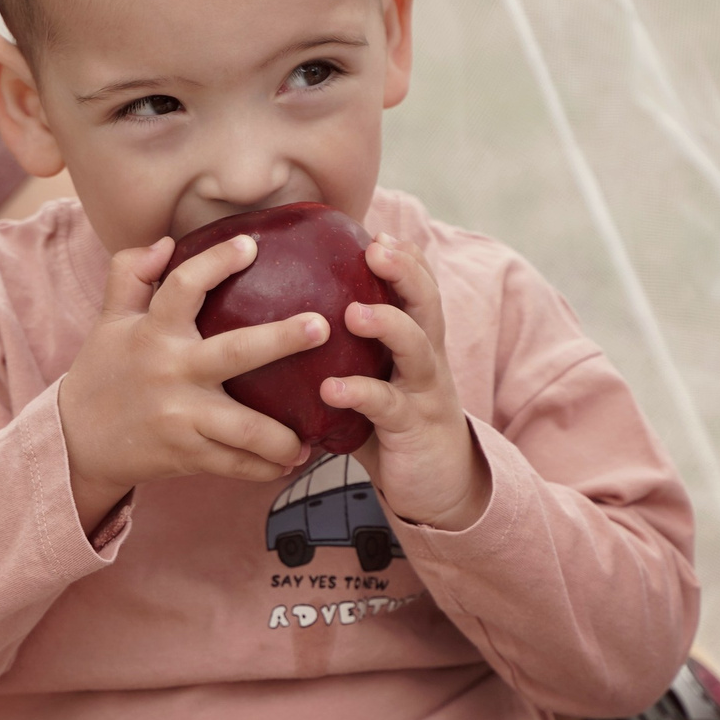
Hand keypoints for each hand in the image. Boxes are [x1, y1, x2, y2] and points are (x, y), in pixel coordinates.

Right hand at [57, 234, 317, 528]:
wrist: (76, 441)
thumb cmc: (102, 372)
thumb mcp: (109, 320)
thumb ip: (130, 275)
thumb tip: (165, 243)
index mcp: (153, 332)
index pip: (185, 286)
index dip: (217, 262)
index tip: (251, 245)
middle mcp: (172, 371)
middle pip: (235, 353)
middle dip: (282, 340)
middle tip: (321, 327)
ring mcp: (181, 417)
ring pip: (245, 427)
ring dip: (283, 435)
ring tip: (311, 436)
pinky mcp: (186, 454)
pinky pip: (235, 463)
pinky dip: (265, 467)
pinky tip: (289, 462)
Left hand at [320, 233, 489, 529]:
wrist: (438, 487)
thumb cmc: (392, 427)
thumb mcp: (376, 380)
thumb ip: (345, 353)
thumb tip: (281, 322)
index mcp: (417, 342)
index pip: (418, 288)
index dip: (405, 258)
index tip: (376, 232)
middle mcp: (427, 359)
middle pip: (427, 303)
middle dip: (406, 271)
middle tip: (377, 249)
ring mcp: (425, 392)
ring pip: (417, 347)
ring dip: (387, 324)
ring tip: (354, 312)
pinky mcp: (414, 427)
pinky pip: (388, 406)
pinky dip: (360, 393)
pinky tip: (331, 388)